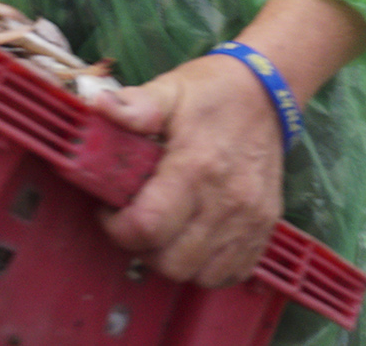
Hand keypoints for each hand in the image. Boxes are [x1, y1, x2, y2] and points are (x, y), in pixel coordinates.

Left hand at [92, 54, 282, 287]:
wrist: (267, 92)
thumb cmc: (212, 93)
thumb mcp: (170, 90)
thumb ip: (135, 105)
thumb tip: (98, 106)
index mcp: (196, 167)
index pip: (148, 227)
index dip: (118, 228)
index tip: (110, 210)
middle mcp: (227, 201)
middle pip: (171, 262)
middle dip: (142, 247)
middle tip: (136, 219)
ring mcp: (250, 219)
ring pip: (199, 275)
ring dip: (173, 260)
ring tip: (164, 229)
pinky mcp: (264, 228)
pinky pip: (230, 273)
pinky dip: (206, 267)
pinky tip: (193, 238)